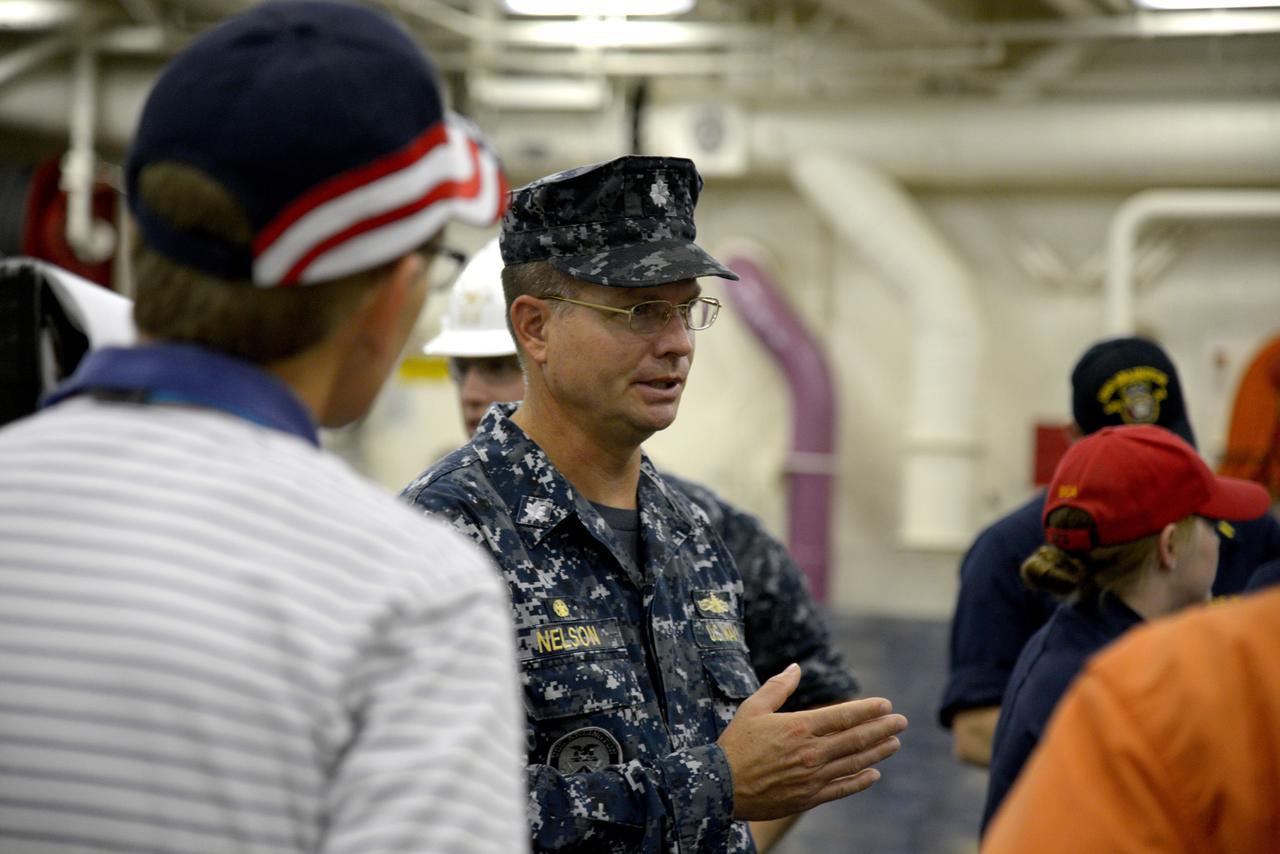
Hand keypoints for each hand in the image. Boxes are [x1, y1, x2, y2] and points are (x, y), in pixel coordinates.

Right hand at [718, 663, 906, 820]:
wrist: (720, 787)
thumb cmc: (736, 744)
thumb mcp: (753, 708)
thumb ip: (778, 687)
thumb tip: (796, 667)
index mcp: (798, 727)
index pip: (842, 716)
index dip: (867, 710)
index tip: (886, 705)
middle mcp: (810, 752)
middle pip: (855, 739)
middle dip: (882, 729)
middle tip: (902, 722)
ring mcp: (811, 777)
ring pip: (853, 762)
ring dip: (877, 752)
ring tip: (894, 743)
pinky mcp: (808, 798)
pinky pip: (841, 788)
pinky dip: (859, 781)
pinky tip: (874, 774)